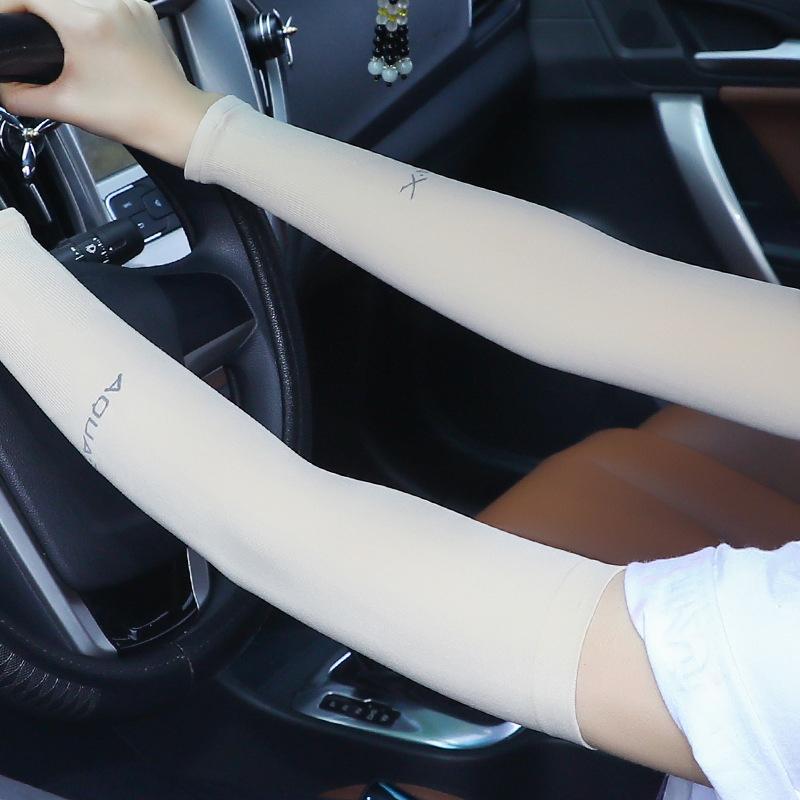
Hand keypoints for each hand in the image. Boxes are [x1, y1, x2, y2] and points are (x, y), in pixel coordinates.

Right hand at [0, 0, 221, 166]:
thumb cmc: (132, 115)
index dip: (9, 5)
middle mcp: (108, 4)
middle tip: (30, 29)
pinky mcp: (142, 9)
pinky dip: (91, 8)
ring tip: (61, 35)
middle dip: (37, 7)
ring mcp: (128, 3)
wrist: (176, 121)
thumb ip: (21, 96)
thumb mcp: (66, 106)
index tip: (6, 20)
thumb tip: (2, 89)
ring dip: (64, 7)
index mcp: (85, 23)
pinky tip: (91, 32)